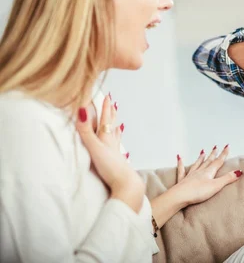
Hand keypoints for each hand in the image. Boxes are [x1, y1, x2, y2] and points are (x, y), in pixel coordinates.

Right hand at [76, 95, 144, 211]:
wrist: (125, 184)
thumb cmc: (110, 166)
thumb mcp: (94, 147)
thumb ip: (86, 131)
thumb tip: (81, 110)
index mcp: (107, 138)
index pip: (105, 119)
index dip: (105, 107)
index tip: (107, 96)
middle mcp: (112, 143)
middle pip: (112, 125)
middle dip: (111, 114)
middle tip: (113, 104)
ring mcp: (116, 152)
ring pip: (116, 136)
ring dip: (115, 127)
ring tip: (118, 121)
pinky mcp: (117, 162)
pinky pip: (116, 148)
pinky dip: (116, 143)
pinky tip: (118, 147)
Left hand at [173, 145, 242, 205]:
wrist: (180, 196)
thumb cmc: (197, 192)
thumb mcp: (216, 186)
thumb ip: (227, 179)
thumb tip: (239, 171)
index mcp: (208, 172)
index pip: (218, 161)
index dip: (223, 154)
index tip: (227, 146)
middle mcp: (199, 171)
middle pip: (208, 161)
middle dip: (213, 154)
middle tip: (216, 147)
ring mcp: (190, 175)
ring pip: (197, 164)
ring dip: (200, 157)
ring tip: (202, 151)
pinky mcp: (182, 180)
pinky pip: (181, 169)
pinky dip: (181, 163)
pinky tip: (179, 157)